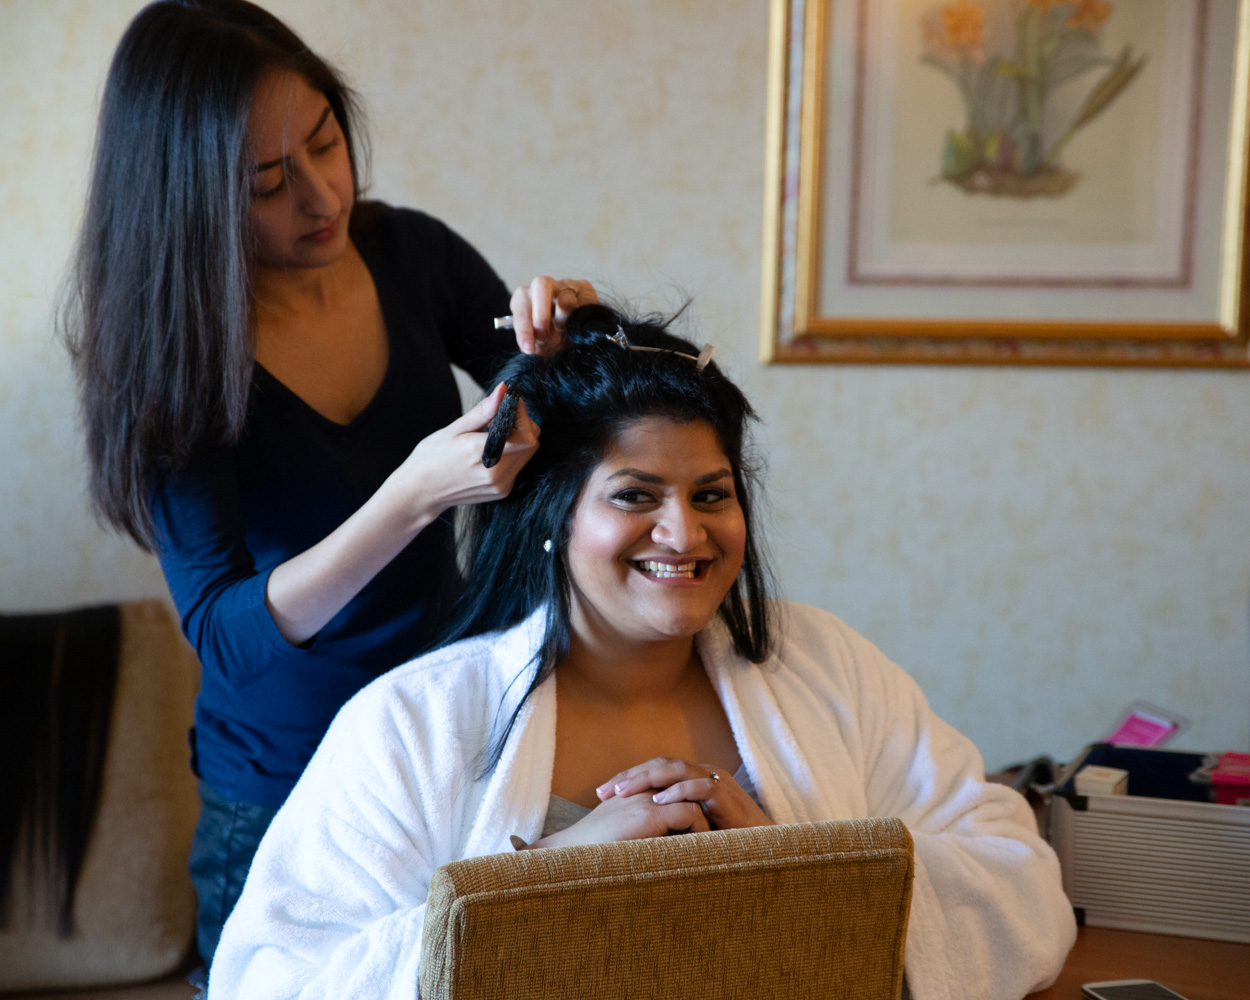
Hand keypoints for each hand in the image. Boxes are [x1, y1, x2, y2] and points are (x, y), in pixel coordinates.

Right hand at [391, 382, 538, 524]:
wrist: (421, 492)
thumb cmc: (432, 457)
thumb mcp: (454, 429)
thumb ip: (483, 411)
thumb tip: (503, 390)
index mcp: (482, 454)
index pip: (526, 435)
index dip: (523, 416)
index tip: (510, 403)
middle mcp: (496, 473)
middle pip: (532, 443)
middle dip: (522, 425)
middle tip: (498, 418)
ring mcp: (500, 485)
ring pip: (528, 454)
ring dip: (518, 439)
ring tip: (491, 435)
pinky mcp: (502, 492)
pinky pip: (518, 466)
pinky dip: (512, 454)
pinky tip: (490, 451)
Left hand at [509, 276, 596, 354]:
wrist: (570, 332)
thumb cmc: (548, 338)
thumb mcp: (539, 345)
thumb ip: (536, 346)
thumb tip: (536, 353)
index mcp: (524, 298)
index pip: (521, 310)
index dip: (524, 331)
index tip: (528, 349)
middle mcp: (544, 285)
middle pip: (542, 285)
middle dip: (541, 315)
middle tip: (543, 338)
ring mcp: (566, 285)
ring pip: (567, 297)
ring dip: (565, 319)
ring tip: (565, 332)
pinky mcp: (585, 288)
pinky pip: (587, 301)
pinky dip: (584, 316)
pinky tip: (581, 326)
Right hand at [530, 786, 709, 849]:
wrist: (568, 854)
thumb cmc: (589, 850)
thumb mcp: (618, 832)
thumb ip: (637, 829)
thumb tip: (657, 844)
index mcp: (635, 792)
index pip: (673, 788)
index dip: (689, 802)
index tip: (704, 823)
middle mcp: (642, 790)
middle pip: (686, 789)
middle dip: (703, 806)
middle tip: (717, 827)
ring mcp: (647, 799)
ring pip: (692, 799)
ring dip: (705, 819)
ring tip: (714, 839)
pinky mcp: (650, 814)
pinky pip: (690, 814)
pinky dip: (700, 828)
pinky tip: (703, 845)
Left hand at [595, 757, 771, 831]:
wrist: (764, 849)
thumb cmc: (724, 843)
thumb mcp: (687, 830)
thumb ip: (667, 823)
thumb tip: (633, 831)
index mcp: (690, 779)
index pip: (653, 771)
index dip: (627, 780)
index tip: (601, 795)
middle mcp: (701, 774)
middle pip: (659, 765)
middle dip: (629, 778)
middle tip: (604, 792)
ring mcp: (715, 781)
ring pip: (675, 771)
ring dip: (647, 780)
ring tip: (624, 793)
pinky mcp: (726, 795)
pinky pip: (699, 787)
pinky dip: (678, 792)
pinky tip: (658, 802)